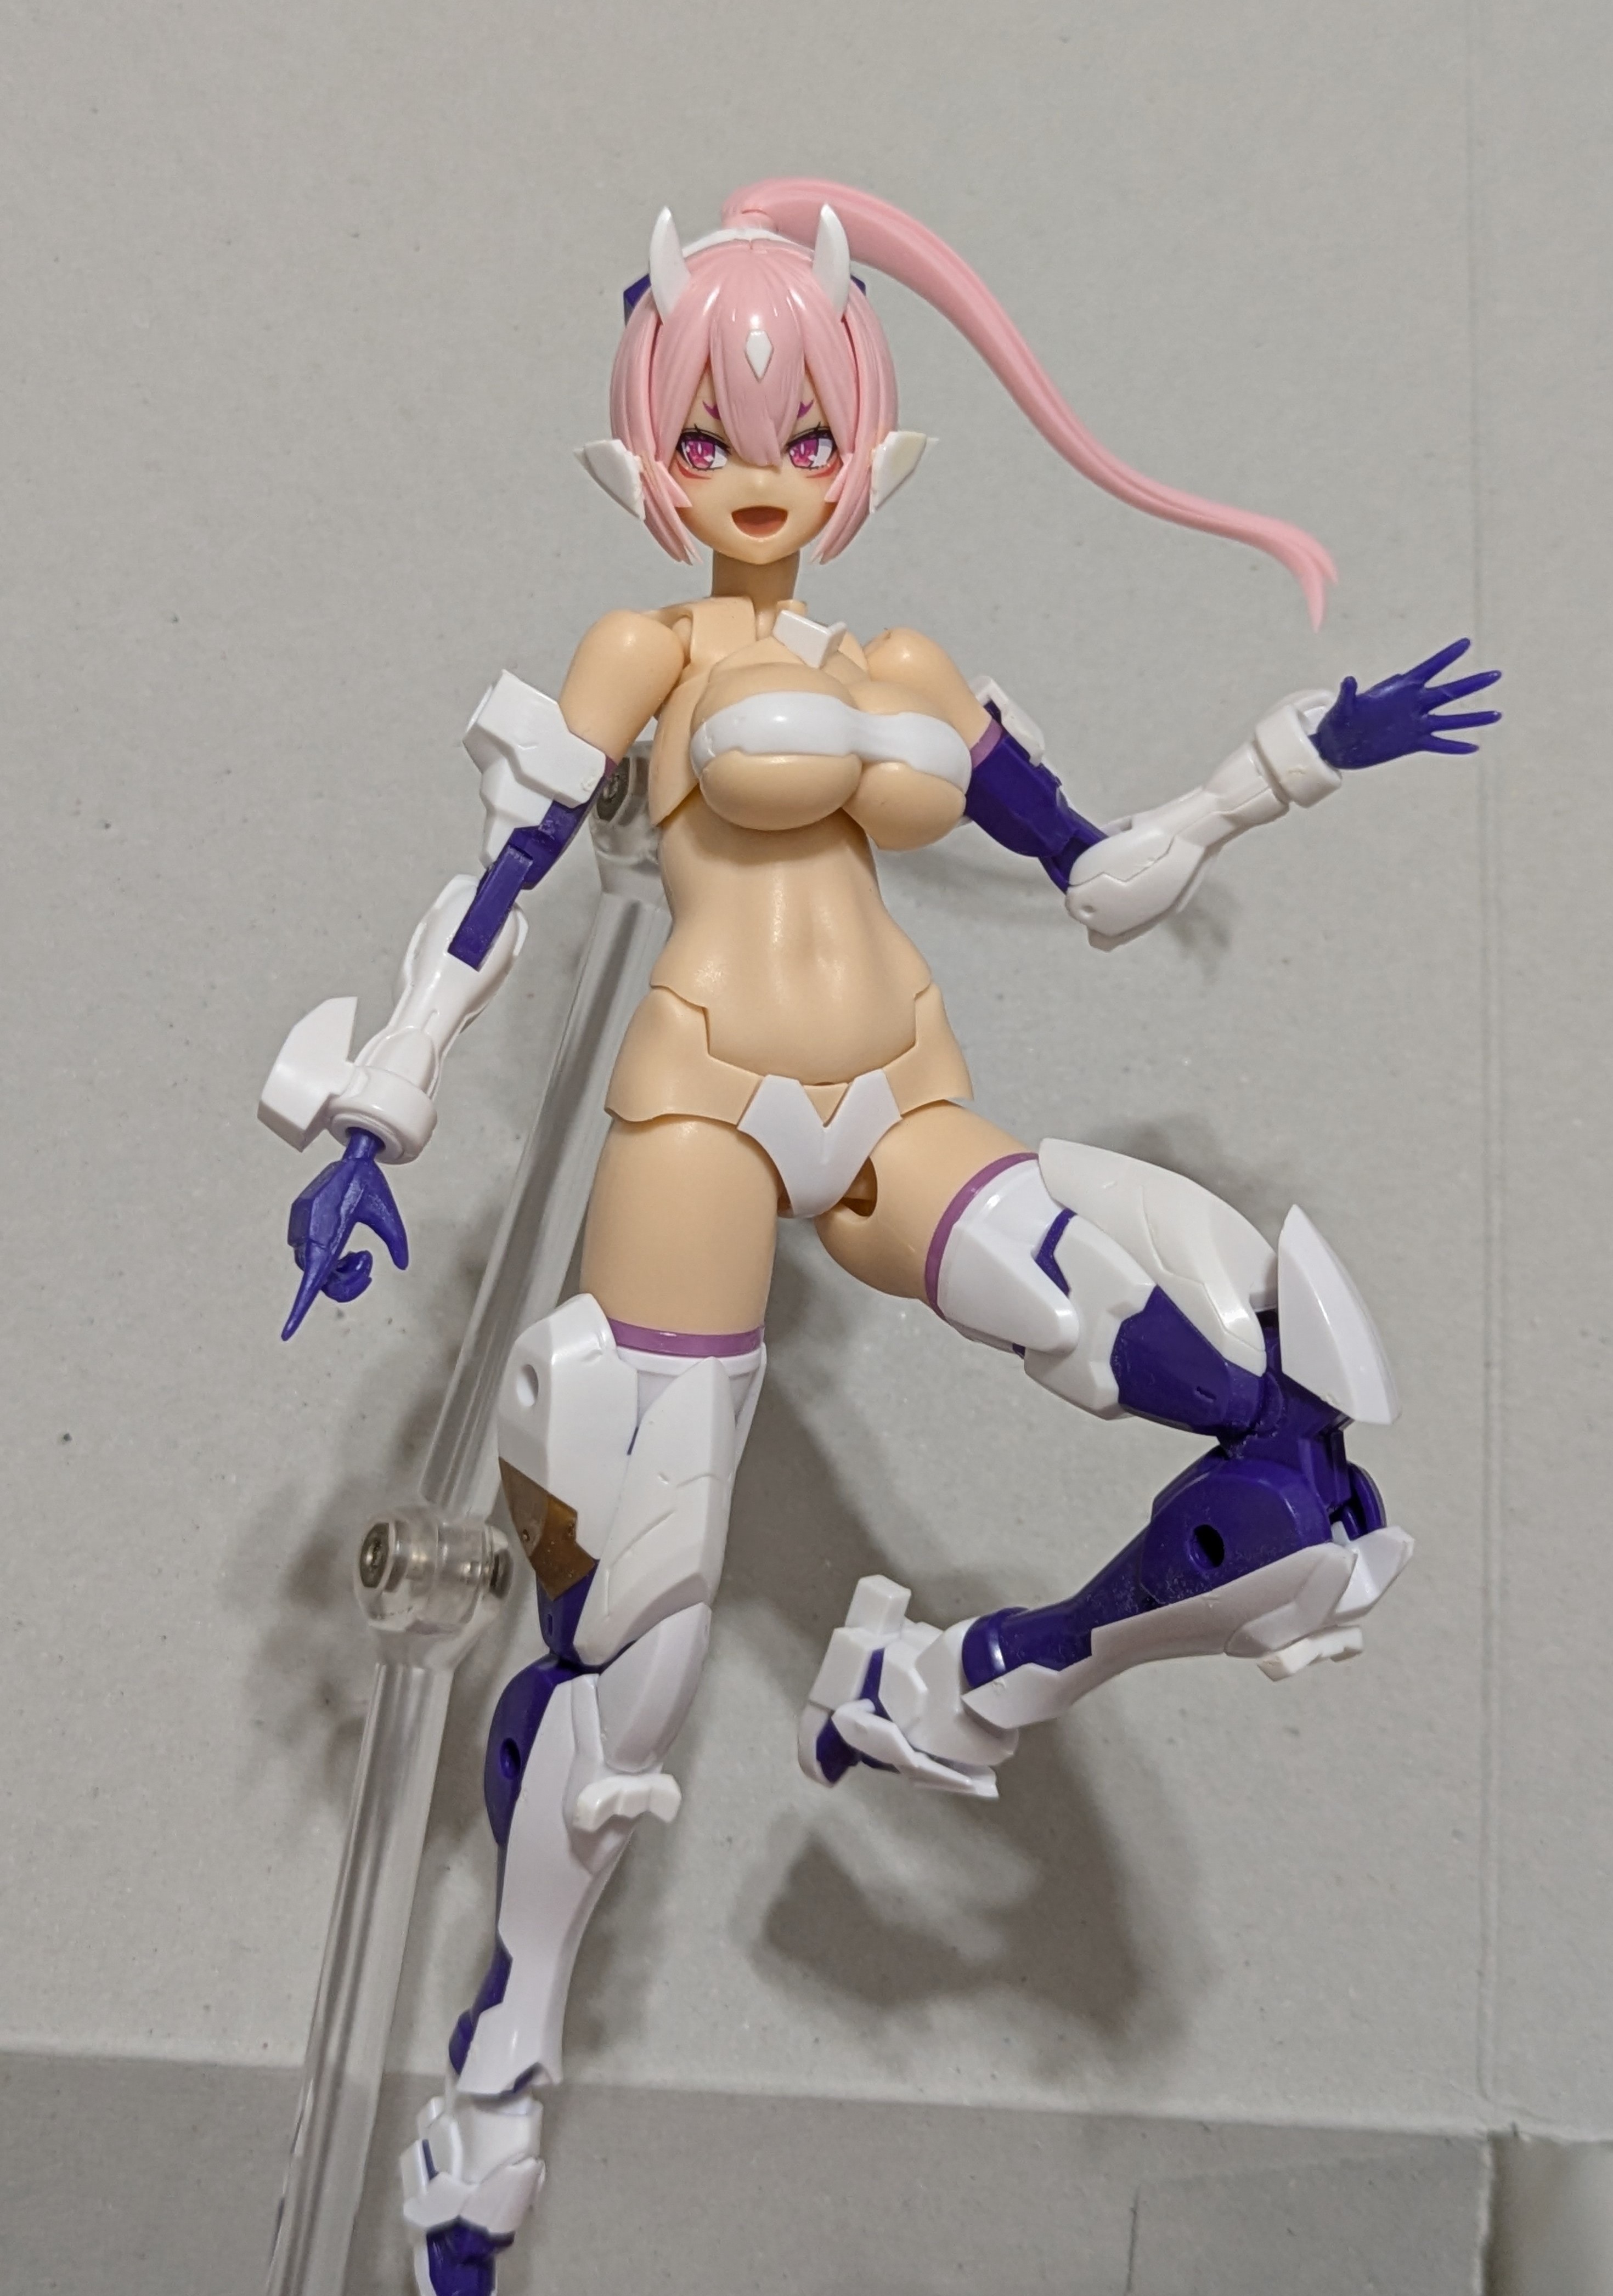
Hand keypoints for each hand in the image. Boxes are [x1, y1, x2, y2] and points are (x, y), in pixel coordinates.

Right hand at [282, 1129, 408, 1339]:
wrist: (352, 1158)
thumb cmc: (367, 1183)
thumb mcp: (388, 1215)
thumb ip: (397, 1241)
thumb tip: (402, 1264)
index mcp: (329, 1234)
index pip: (314, 1279)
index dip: (300, 1307)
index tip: (289, 1330)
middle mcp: (309, 1234)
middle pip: (319, 1280)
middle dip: (345, 1281)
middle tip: (366, 1263)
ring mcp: (301, 1227)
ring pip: (314, 1267)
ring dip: (337, 1269)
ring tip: (359, 1253)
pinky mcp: (299, 1221)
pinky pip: (309, 1251)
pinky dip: (329, 1255)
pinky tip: (344, 1240)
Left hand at [1312, 637, 1500, 770]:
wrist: (1338, 745)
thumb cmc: (1339, 720)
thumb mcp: (1343, 707)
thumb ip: (1349, 694)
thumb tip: (1348, 680)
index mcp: (1401, 689)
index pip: (1429, 668)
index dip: (1446, 656)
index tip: (1466, 642)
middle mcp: (1414, 704)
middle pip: (1449, 692)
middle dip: (1472, 683)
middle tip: (1496, 674)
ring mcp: (1417, 724)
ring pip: (1451, 719)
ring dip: (1473, 718)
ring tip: (1497, 713)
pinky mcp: (1414, 742)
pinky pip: (1439, 744)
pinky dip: (1455, 747)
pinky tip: (1474, 747)